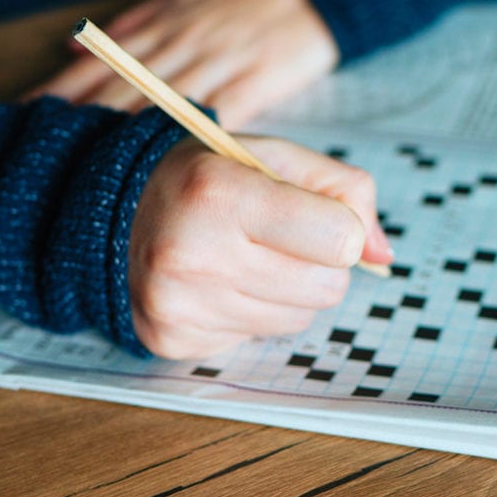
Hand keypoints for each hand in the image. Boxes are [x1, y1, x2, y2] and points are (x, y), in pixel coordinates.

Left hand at [30, 0, 337, 129]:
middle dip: (81, 118)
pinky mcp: (256, 84)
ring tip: (86, 161)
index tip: (30, 113)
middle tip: (42, 148)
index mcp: (166, 27)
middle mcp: (186, 47)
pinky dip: (189, 136)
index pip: (102, 63)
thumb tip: (75, 43)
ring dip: (122, 132)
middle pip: (122, 88)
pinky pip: (217, 113)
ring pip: (161, 104)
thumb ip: (133, 22)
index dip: (64, 89)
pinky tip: (165, 159)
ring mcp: (220, 66)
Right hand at [129, 136, 392, 359]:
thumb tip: (382, 256)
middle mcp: (193, 253)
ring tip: (244, 256)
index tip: (315, 214)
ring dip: (286, 291)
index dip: (341, 227)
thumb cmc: (209, 178)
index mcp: (221, 193)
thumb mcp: (275, 156)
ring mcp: (179, 304)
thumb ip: (345, 190)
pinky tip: (218, 282)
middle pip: (327, 289)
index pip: (340, 240)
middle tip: (275, 236)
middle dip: (317, 263)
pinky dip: (251, 313)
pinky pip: (258, 338)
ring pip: (298, 320)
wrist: (113, 211)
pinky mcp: (173, 340)